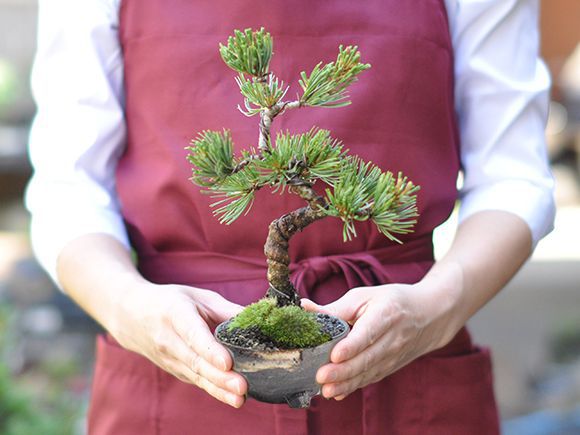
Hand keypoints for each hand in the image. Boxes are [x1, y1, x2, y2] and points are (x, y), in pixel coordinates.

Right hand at [111, 281, 247, 407]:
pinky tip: (234, 397)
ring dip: (219, 389)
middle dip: (220, 377)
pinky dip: (215, 391)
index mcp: (175, 314)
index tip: (227, 362)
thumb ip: (226, 309)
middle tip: (242, 386)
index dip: (210, 350)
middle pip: (196, 361)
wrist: (132, 316)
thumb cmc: (171, 302)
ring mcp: (169, 359)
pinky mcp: (175, 371)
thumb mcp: (197, 297)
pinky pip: (196, 381)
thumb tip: (255, 319)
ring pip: (196, 376)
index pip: (193, 334)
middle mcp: (169, 340)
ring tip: (240, 397)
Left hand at [302, 278, 461, 399]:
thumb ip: (336, 307)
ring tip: (325, 389)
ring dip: (346, 383)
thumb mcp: (365, 296)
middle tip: (321, 376)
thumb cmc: (392, 301)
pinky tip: (338, 392)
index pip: (368, 333)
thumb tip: (305, 308)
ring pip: (368, 372)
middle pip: (367, 358)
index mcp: (387, 314)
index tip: (335, 355)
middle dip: (343, 370)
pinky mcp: (391, 366)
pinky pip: (371, 378)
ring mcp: (394, 355)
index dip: (352, 346)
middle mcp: (393, 338)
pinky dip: (354, 386)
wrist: (429, 315)